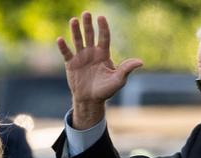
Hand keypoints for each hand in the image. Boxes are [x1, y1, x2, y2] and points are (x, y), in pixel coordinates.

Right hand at [56, 11, 142, 128]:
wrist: (91, 100)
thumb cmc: (106, 90)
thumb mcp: (118, 80)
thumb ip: (126, 69)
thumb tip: (140, 62)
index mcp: (103, 54)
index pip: (104, 37)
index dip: (103, 28)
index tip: (101, 17)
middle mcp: (91, 52)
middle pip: (90, 35)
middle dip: (88, 24)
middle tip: (86, 13)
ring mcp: (80, 57)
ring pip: (78, 40)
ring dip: (75, 31)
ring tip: (74, 20)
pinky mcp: (71, 64)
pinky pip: (66, 53)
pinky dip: (63, 47)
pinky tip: (60, 39)